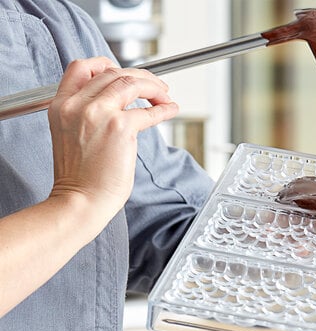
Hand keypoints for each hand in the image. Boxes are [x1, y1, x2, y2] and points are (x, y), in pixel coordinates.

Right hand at [48, 57, 178, 232]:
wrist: (80, 199)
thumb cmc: (80, 178)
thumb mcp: (71, 136)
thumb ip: (86, 115)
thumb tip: (117, 106)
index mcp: (62, 105)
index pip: (82, 67)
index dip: (107, 64)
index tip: (125, 72)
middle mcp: (78, 104)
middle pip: (113, 73)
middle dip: (140, 76)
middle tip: (156, 86)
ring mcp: (99, 113)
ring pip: (131, 83)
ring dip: (154, 87)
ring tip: (165, 96)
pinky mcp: (120, 128)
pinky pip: (149, 111)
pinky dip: (164, 108)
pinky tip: (170, 110)